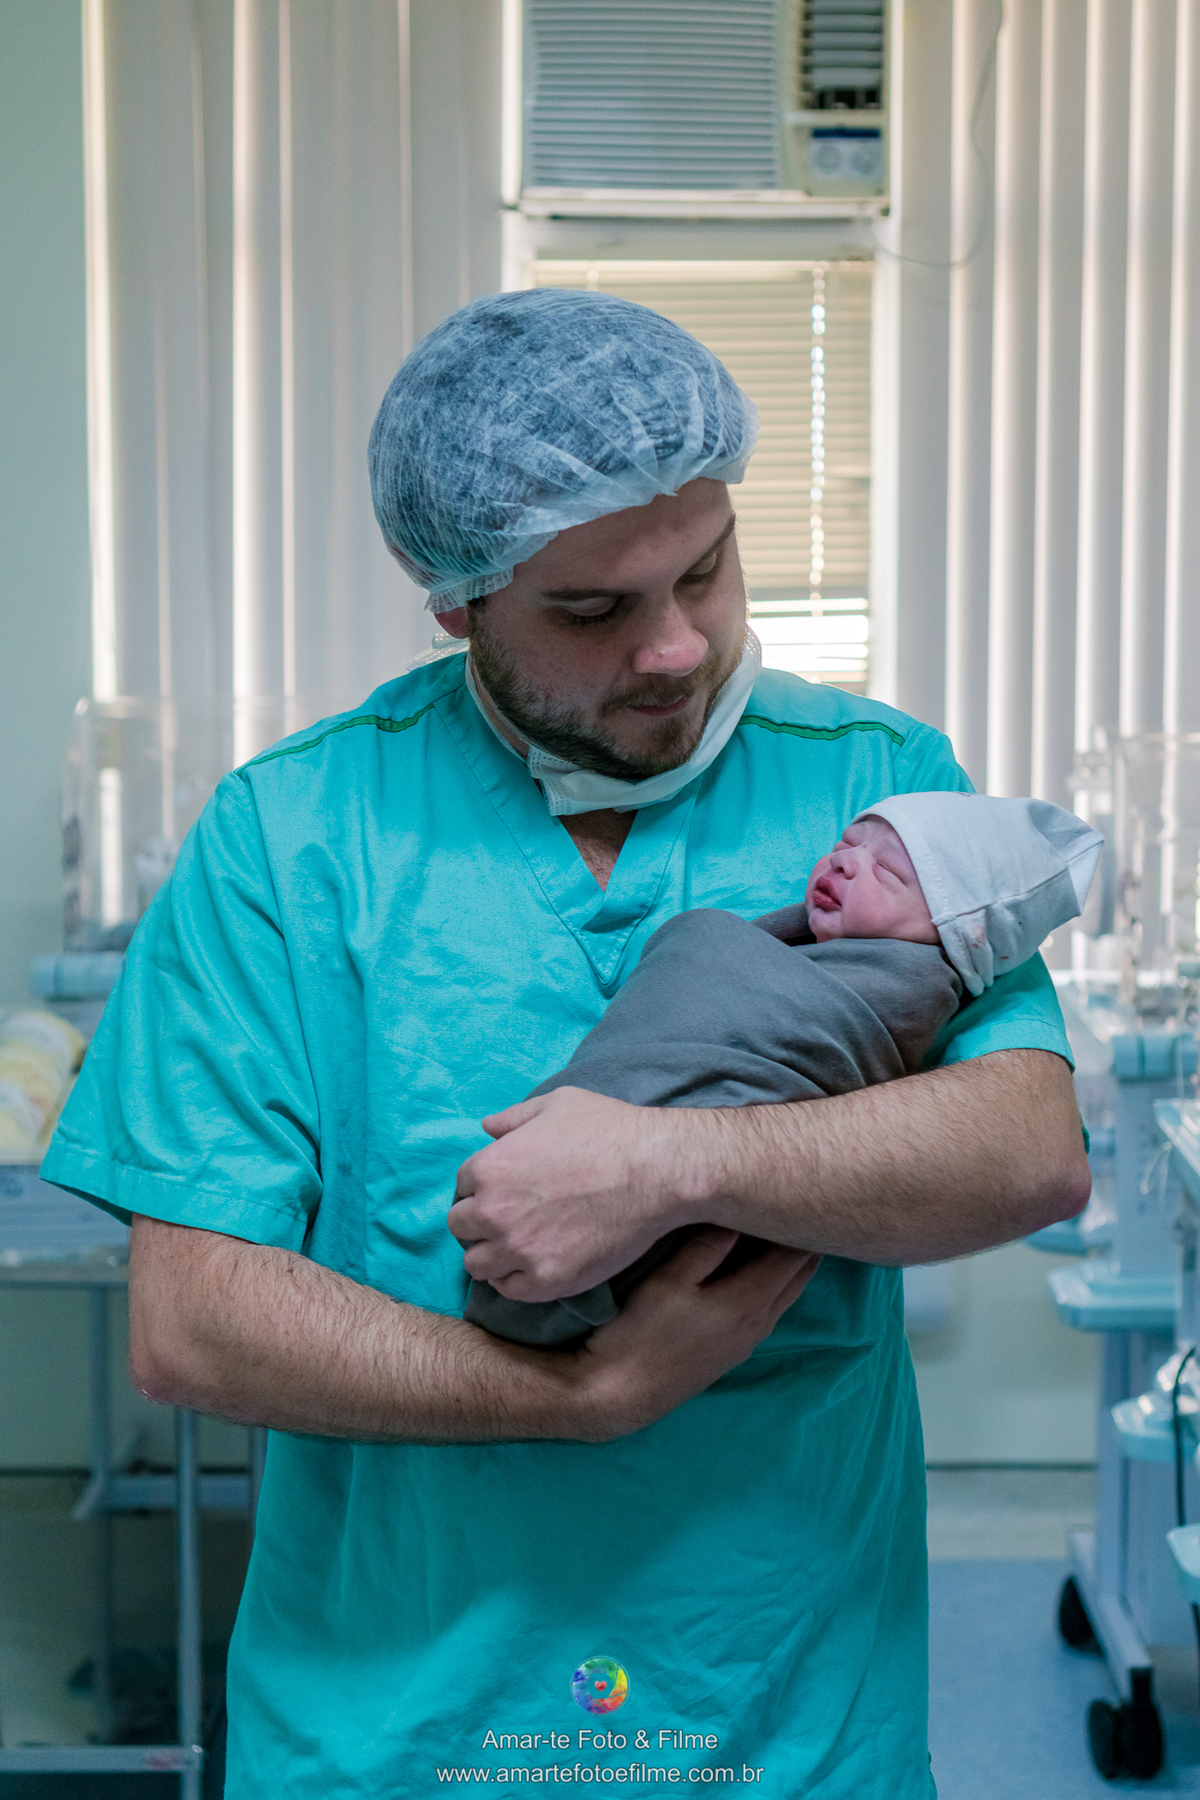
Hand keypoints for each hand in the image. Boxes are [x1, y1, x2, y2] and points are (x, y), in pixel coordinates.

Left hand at [450, 1087, 699, 1300]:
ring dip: (491, 1255)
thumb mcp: (556, 1104)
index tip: (502, 1192)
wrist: (656, 1171)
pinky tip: (533, 1266)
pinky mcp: (547, 1280)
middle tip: (509, 1219)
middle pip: (460, 1227)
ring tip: (516, 1248)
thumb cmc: (609, 1130)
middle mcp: (493, 1211)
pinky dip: (514, 1280)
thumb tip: (487, 1127)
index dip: (481, 1188)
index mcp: (490, 1167)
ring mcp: (519, 1250)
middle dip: (479, 1221)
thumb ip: (514, 1117)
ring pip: (477, 1265)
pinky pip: (508, 1290)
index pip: (461, 1186)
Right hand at [569, 1228, 821, 1439]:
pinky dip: (777, 1284)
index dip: (802, 1223)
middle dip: (807, 1242)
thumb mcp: (668, 1280)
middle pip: (799, 1276)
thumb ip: (706, 1246)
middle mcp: (759, 1323)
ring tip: (791, 1233)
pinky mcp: (733, 1353)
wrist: (620, 1396)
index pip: (794, 1254)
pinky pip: (771, 1310)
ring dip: (794, 1265)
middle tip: (809, 1207)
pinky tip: (763, 1272)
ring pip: (787, 1295)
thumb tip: (737, 1212)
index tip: (804, 1194)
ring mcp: (748, 1342)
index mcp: (749, 1300)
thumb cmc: (640, 1332)